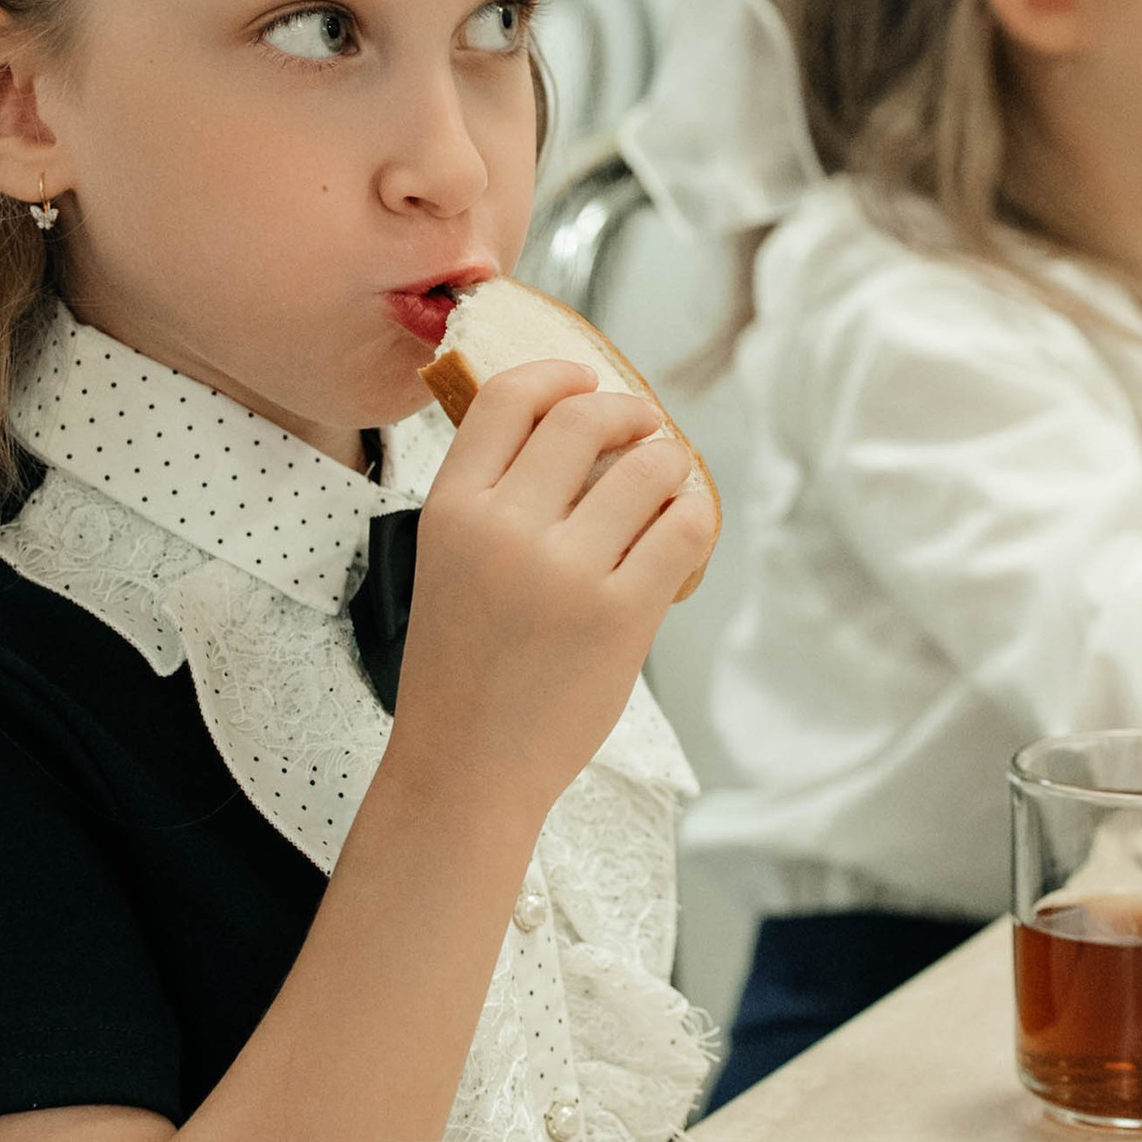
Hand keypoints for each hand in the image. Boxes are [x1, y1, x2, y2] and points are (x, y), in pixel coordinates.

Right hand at [389, 358, 715, 846]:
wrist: (467, 766)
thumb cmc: (462, 667)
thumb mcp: (446, 561)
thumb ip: (495, 496)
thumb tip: (575, 425)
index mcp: (453, 509)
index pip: (509, 398)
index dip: (557, 375)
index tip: (586, 379)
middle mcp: (506, 528)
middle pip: (585, 418)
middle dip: (628, 411)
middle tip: (643, 427)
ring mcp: (567, 571)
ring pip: (648, 466)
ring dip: (668, 462)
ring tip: (667, 481)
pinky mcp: (622, 613)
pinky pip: (684, 527)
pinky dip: (694, 513)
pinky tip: (684, 524)